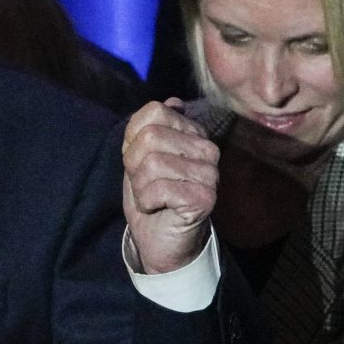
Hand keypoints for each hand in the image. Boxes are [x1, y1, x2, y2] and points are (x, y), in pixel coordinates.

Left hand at [121, 99, 218, 275]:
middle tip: (145, 186)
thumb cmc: (150, 199)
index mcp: (192, 133)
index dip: (133, 139)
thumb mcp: (139, 159)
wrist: (159, 242)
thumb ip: (147, 129)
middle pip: (149, 137)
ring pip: (152, 163)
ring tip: (152, 198)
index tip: (140, 164)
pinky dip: (147, 201)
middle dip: (134, 166)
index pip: (153, 112)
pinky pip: (158, 188)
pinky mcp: (205, 197)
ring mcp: (209, 172)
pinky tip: (158, 208)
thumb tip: (173, 102)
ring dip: (140, 187)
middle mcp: (207, 148)